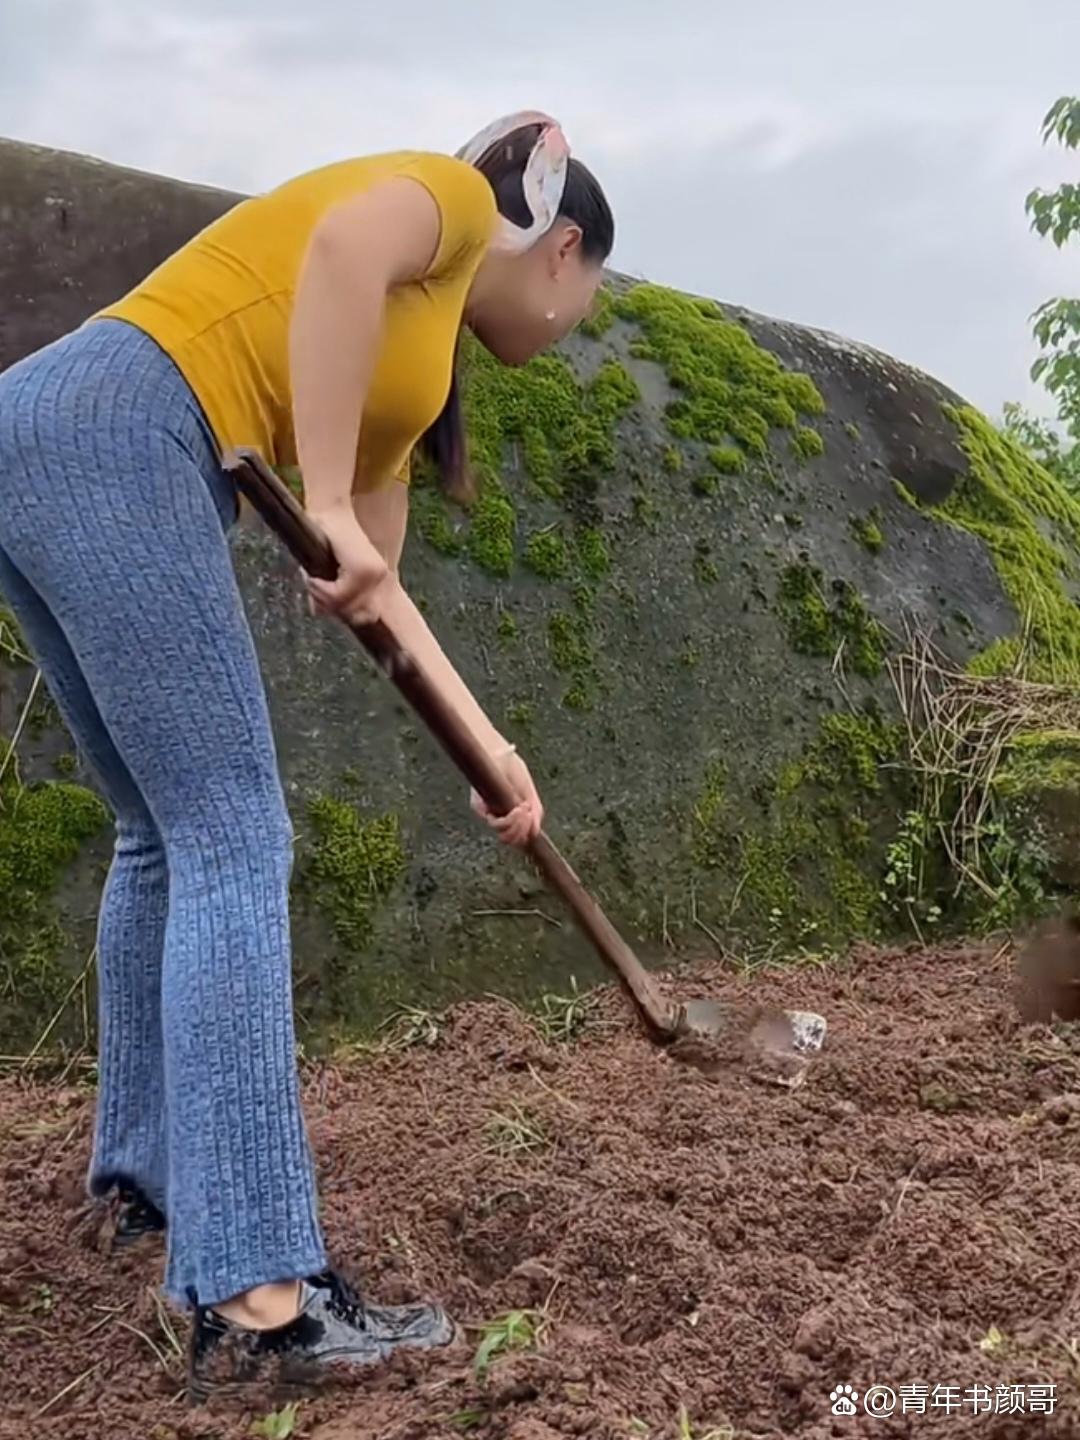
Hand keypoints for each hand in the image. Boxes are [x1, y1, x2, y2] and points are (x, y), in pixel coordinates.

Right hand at [304, 500, 391, 624]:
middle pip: (358, 616)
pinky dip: (321, 590)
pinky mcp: (361, 568)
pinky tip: (314, 577)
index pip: (365, 616)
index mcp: (378, 581)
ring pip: (346, 606)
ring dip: (324, 599)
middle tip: (316, 592)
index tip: (320, 600)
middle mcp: (380, 578)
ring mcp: (373, 574)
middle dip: (333, 609)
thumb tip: (319, 613)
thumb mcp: (330, 571)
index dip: (338, 612)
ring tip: (313, 582)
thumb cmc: (324, 537)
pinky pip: (339, 595)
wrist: (329, 509)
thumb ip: (330, 595)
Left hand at [471, 745, 543, 847]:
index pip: (518, 837)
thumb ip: (535, 811)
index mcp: (510, 814)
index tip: (534, 820)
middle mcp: (498, 816)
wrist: (498, 753)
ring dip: (519, 826)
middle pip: (512, 840)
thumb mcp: (529, 791)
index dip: (527, 834)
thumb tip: (536, 833)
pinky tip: (519, 807)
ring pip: (504, 836)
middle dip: (524, 831)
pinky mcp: (478, 807)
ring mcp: (488, 813)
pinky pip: (496, 824)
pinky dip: (511, 819)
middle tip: (529, 815)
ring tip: (523, 810)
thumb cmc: (512, 769)